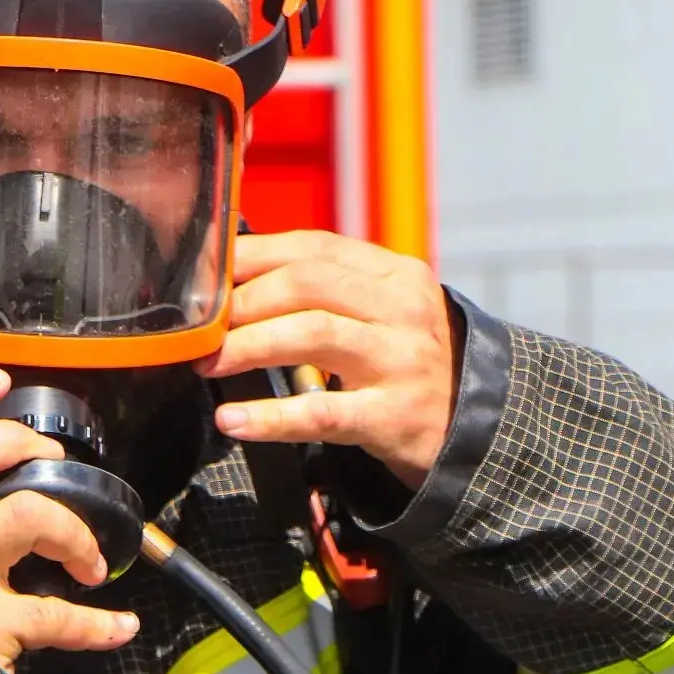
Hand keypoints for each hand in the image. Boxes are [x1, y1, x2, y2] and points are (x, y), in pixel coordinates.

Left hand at [194, 231, 459, 488]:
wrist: (471, 426)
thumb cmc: (404, 362)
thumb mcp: (381, 311)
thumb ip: (326, 288)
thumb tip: (234, 274)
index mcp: (396, 274)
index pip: (314, 247)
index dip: (252, 257)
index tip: (207, 277)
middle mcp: (403, 309)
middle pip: (306, 284)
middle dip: (242, 303)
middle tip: (203, 330)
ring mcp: (401, 362)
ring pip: (312, 334)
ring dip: (247, 347)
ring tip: (208, 364)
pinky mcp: (393, 417)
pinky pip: (321, 412)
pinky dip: (269, 417)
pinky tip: (232, 420)